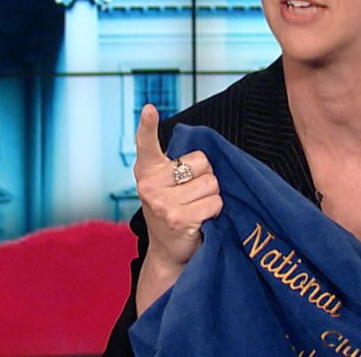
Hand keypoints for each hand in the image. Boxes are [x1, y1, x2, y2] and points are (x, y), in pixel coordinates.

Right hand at [134, 104, 221, 312]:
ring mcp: (161, 203)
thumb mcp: (169, 185)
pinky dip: (214, 211)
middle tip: (191, 197)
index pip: (146, 144)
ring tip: (195, 209)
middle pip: (203, 164)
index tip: (150, 109)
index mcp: (148, 171)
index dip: (147, 126)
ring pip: (212, 184)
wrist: (169, 251)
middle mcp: (149, 185)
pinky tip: (200, 220)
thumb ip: (180, 166)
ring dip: (211, 197)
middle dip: (206, 179)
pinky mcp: (176, 218)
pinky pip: (214, 202)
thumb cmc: (175, 211)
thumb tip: (208, 155)